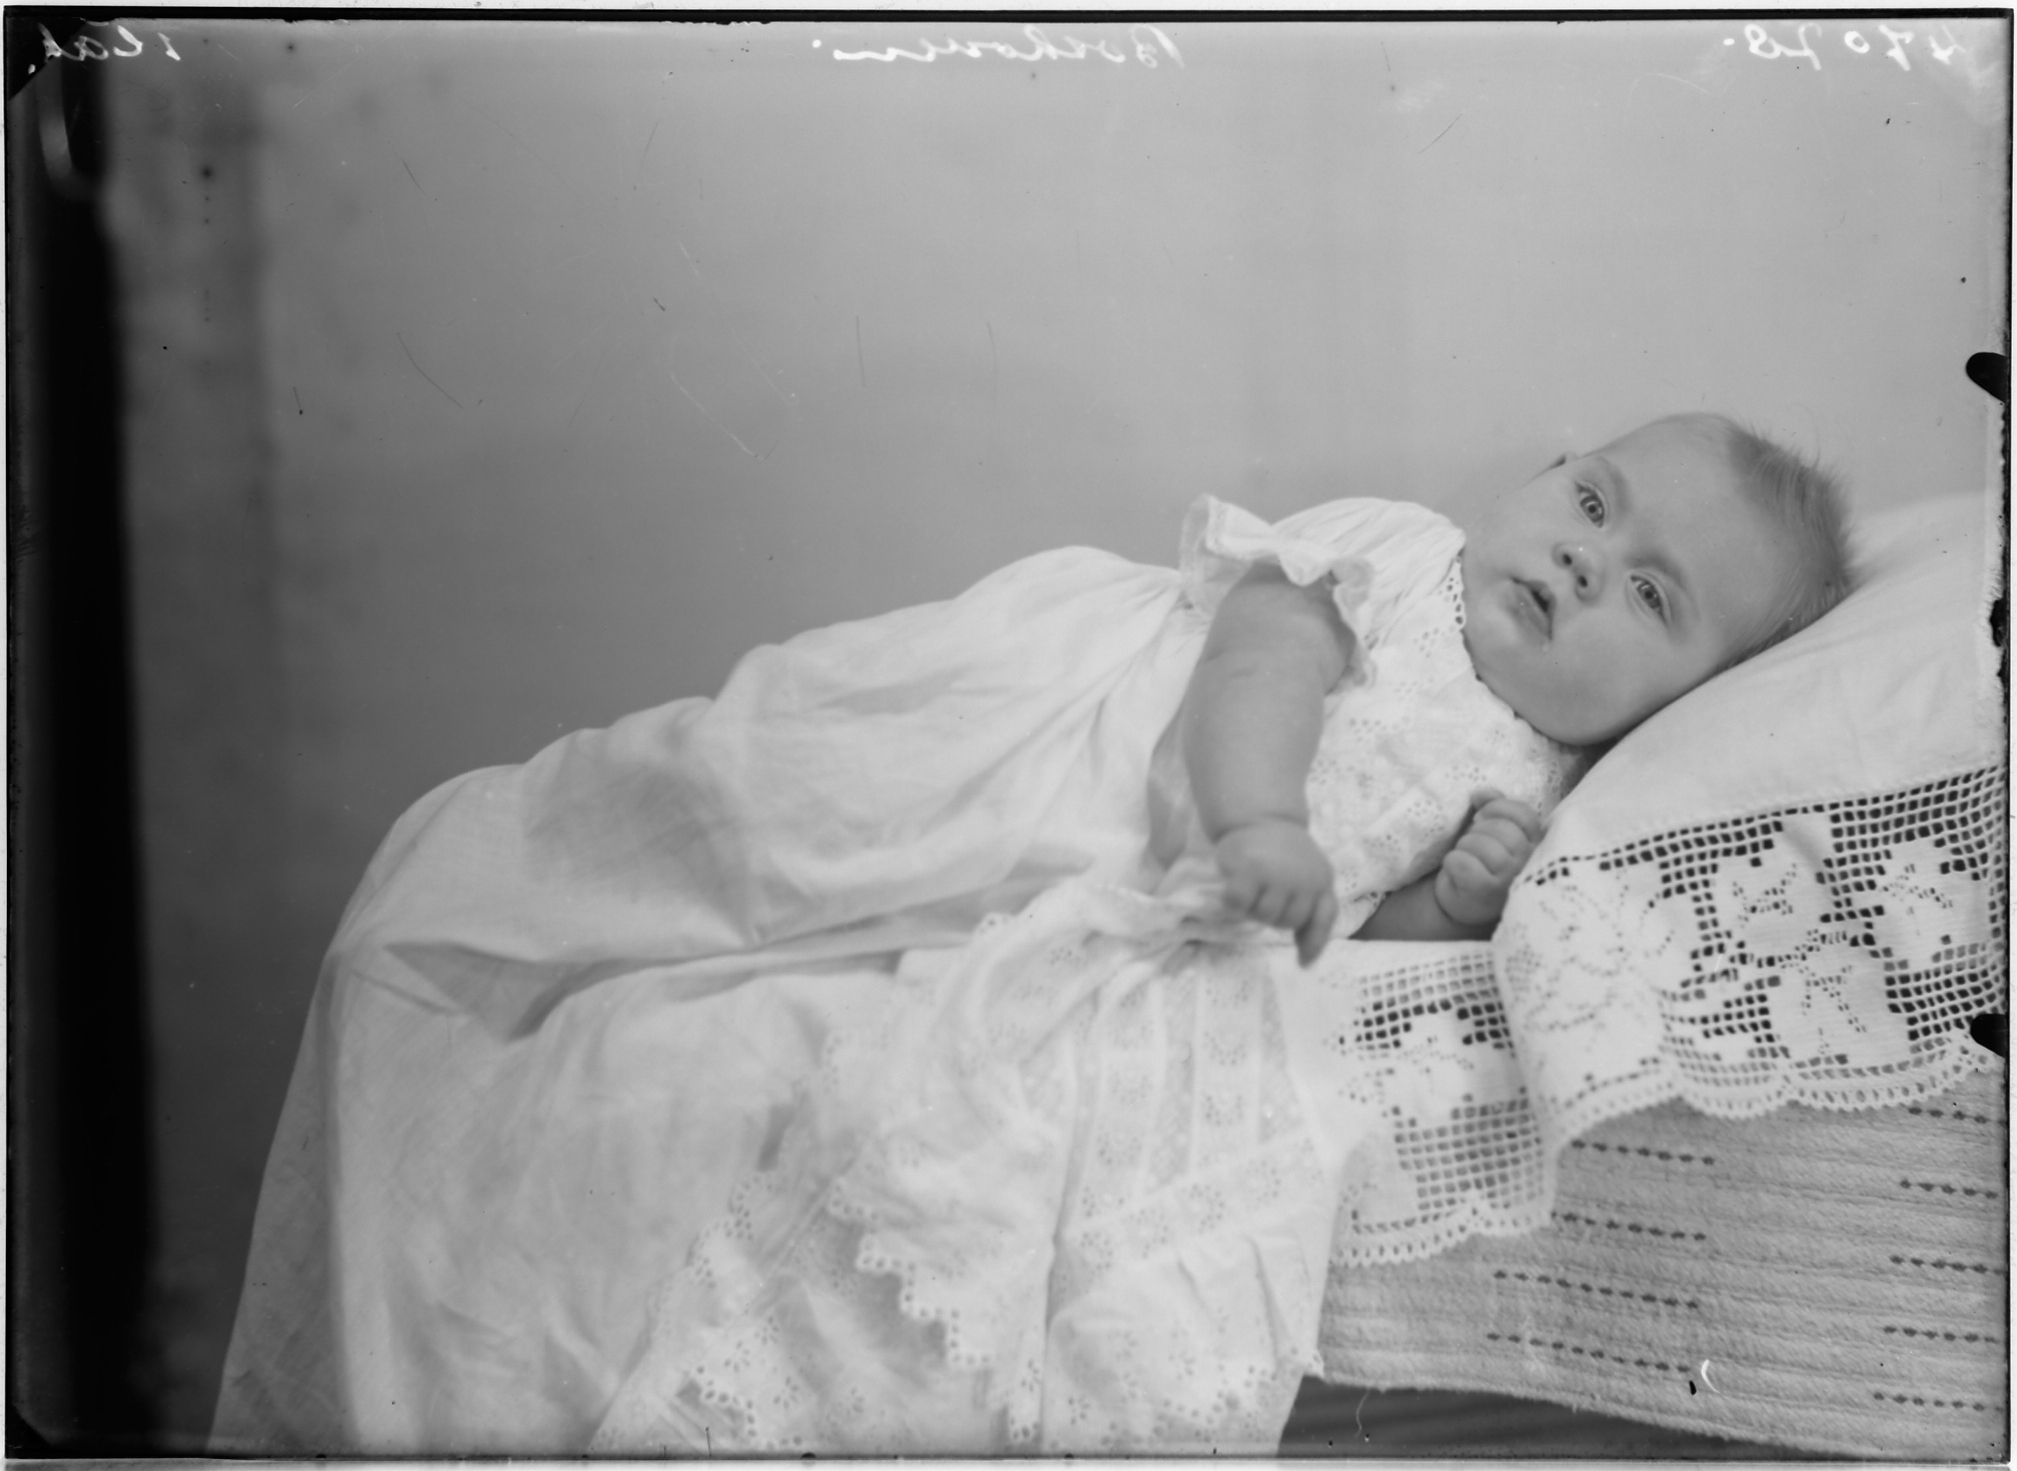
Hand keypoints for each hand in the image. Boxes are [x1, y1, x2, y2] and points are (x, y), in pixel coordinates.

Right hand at [1212, 818, 1338, 965]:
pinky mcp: (1249, 869)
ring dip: (1252, 909)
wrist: (1261, 817)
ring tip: (1251, 889)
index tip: (1302, 962)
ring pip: (1263, 915)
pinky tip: (1233, 887)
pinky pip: (1238, 903)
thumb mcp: (1307, 874)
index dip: (1313, 942)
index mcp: (1322, 880)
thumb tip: (1304, 957)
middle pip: (1287, 922)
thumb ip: (1308, 905)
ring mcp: (1277, 874)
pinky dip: (1232, 902)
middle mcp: (1304, 879)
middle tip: (1263, 898)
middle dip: (1272, 917)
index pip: (1323, 917)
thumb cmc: (1282, 852)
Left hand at [1433, 791, 1544, 929]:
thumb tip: (1482, 793)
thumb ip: (1493, 808)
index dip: (1498, 808)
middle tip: (1472, 844)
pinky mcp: (1486, 892)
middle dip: (1478, 831)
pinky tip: (1457, 872)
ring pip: (1481, 844)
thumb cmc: (1482, 862)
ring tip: (1466, 859)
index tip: (1480, 816)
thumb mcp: (1492, 832)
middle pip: (1502, 830)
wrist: (1464, 903)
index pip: (1525, 816)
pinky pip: (1463, 862)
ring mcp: (1510, 881)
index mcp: (1536, 847)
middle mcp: (1529, 865)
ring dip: (1464, 847)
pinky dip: (1453, 862)